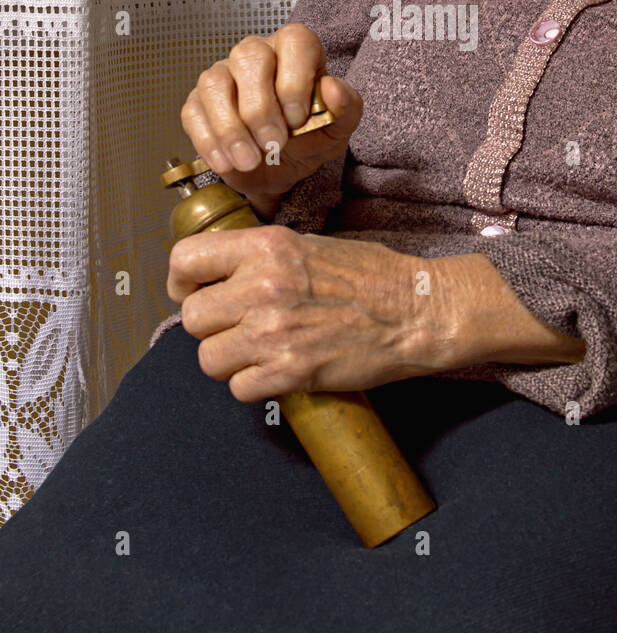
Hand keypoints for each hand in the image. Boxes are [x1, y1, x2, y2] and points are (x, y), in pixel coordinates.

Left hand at [166, 226, 452, 401]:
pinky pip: (239, 388)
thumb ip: (261, 257)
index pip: (185, 259)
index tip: (195, 292)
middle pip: (193, 317)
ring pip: (208, 359)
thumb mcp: (309, 244)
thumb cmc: (372, 277)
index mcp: (267, 246)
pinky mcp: (291, 371)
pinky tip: (279, 371)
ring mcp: (274, 330)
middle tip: (238, 330)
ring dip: (230, 361)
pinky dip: (254, 385)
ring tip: (261, 353)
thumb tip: (221, 274)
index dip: (182, 282)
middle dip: (212, 328)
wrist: (418, 311)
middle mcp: (263, 285)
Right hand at [180, 23, 362, 215]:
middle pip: (249, 57)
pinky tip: (227, 162)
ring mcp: (224, 74)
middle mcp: (258, 53)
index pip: (294, 41)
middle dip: (260, 108)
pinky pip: (194, 112)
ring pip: (215, 83)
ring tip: (249, 161)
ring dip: (231, 128)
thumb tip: (333, 88)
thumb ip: (346, 107)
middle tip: (273, 145)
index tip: (298, 118)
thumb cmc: (311, 137)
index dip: (295, 80)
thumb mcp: (339, 128)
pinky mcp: (199, 102)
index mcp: (296, 50)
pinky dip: (209, 141)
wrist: (282, 169)